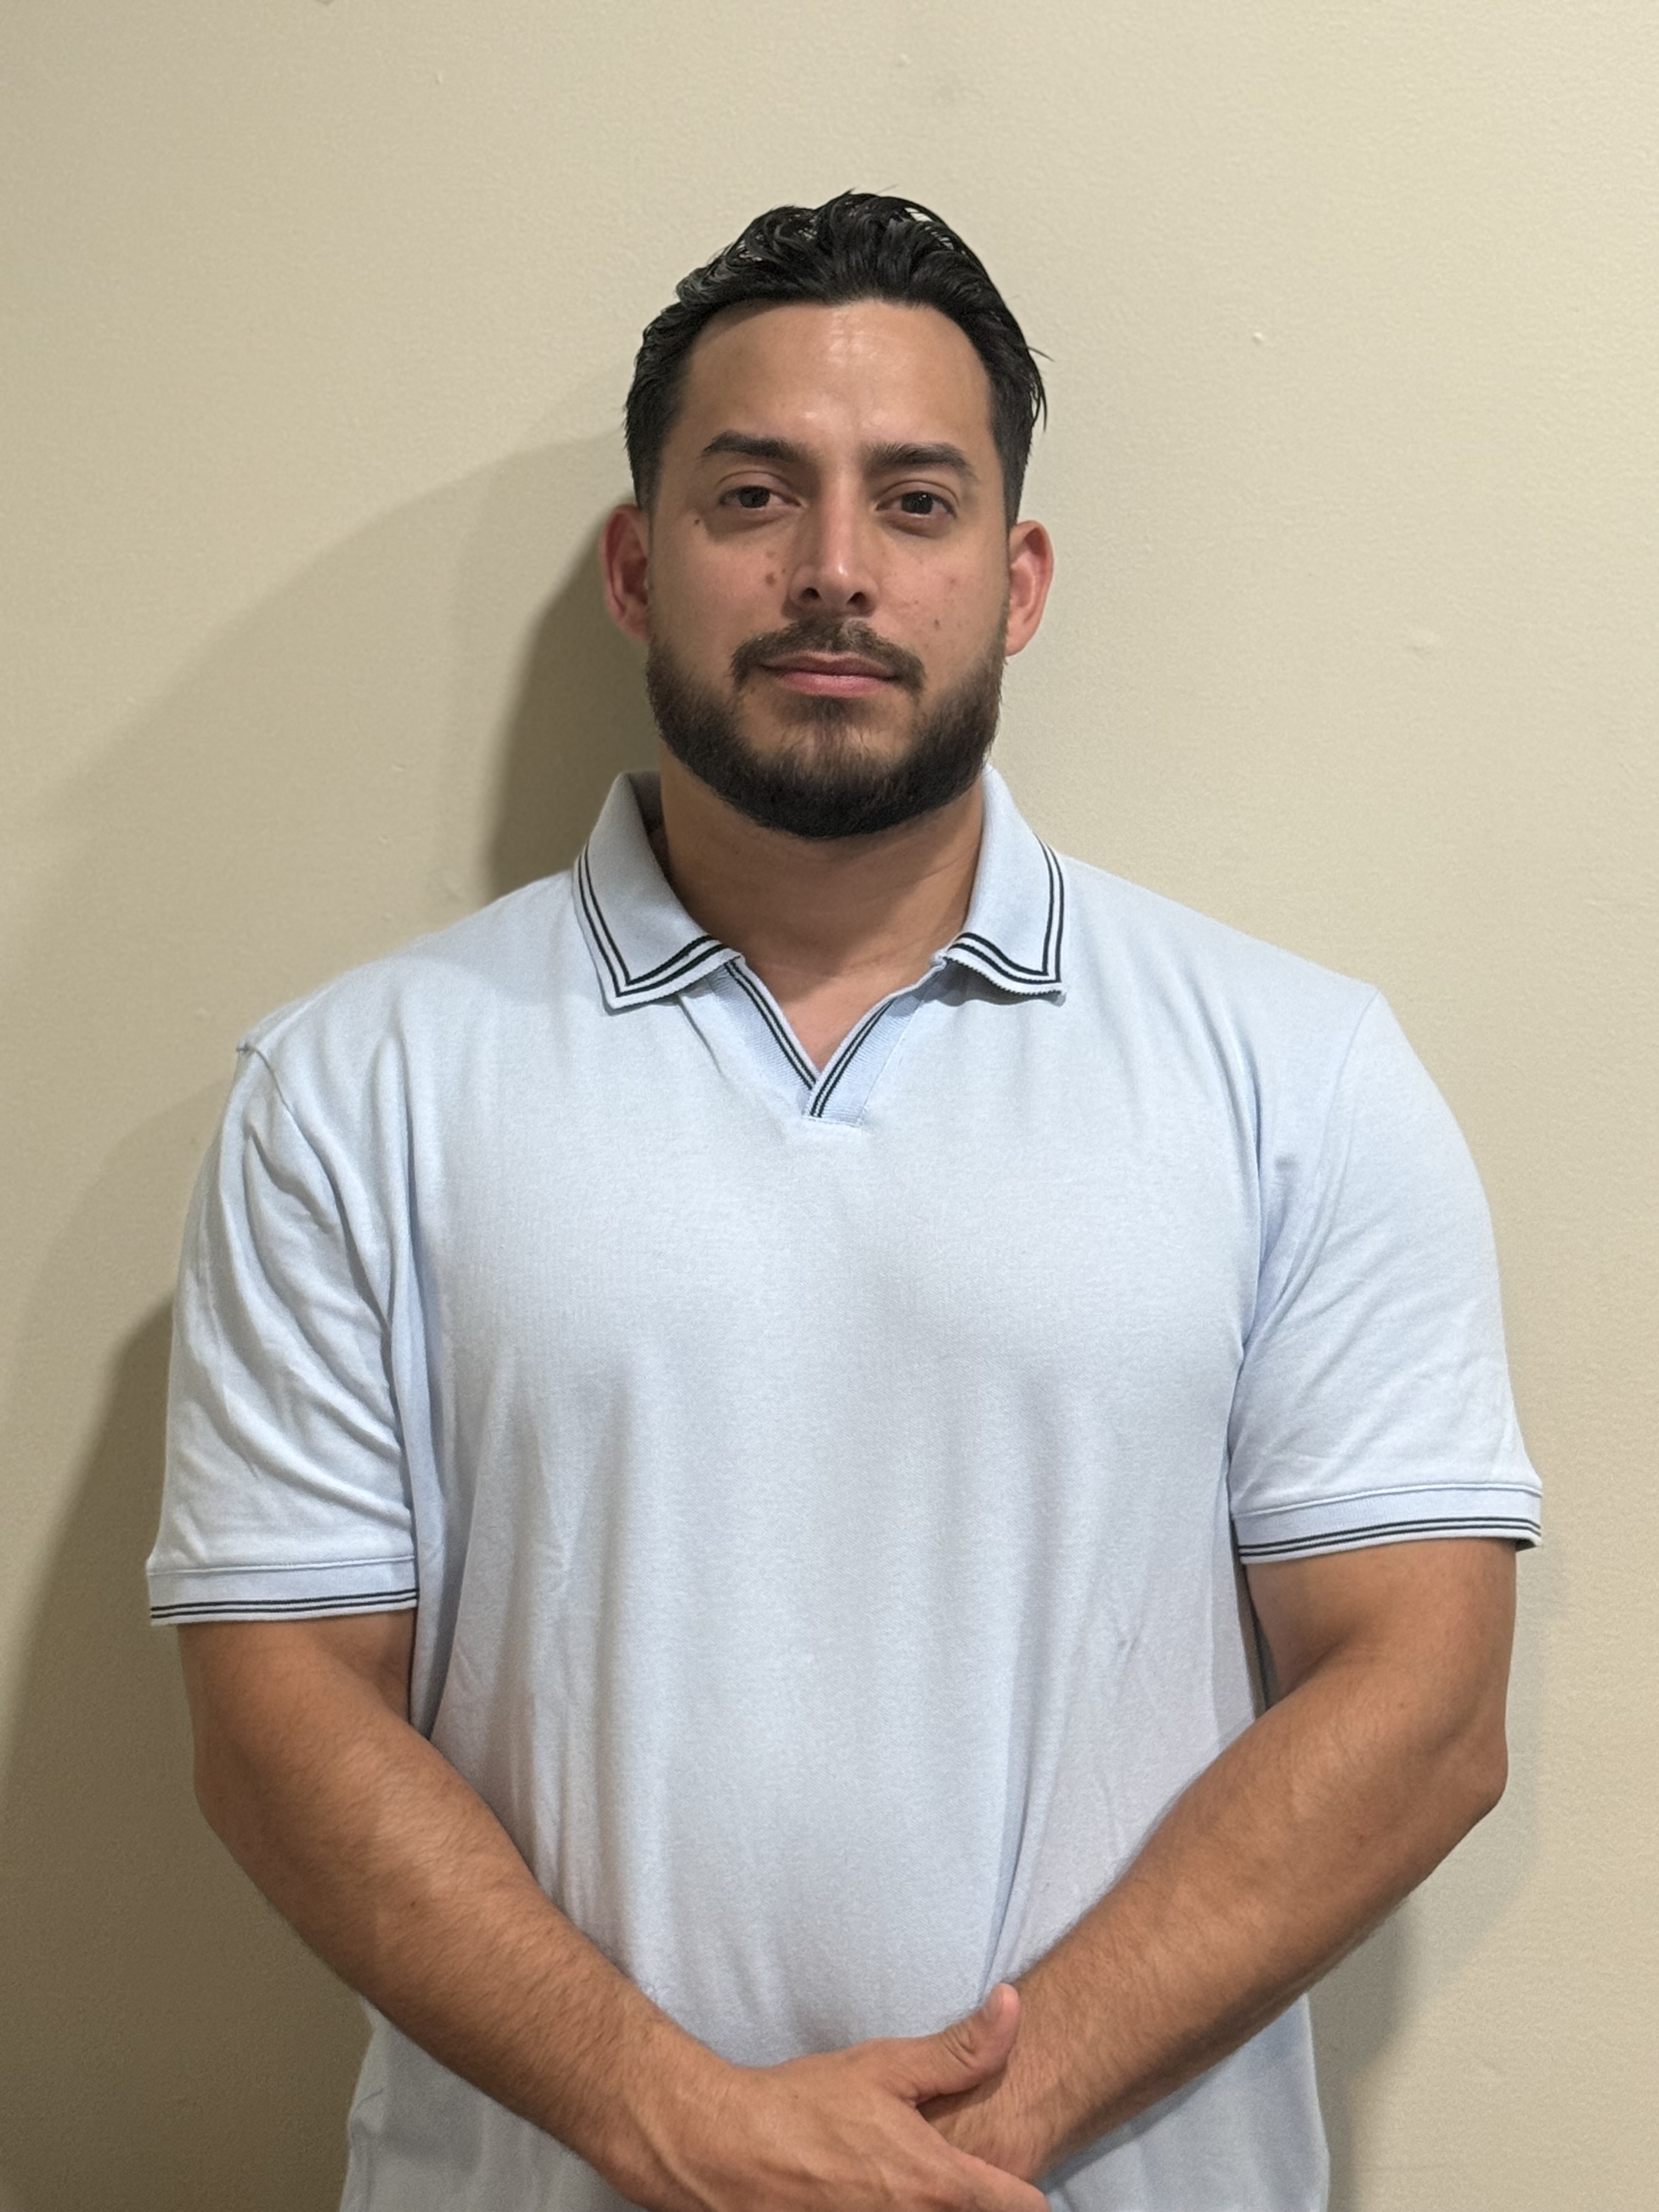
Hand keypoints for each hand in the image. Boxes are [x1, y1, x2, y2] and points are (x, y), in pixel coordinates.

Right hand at [661, 1986, 1050, 2211]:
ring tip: (903, 2185)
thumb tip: (1012, 2007)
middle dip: (975, 2203)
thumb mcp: (886, 2067)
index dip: (1023, 2190)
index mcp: (939, 2184)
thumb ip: (962, 2049)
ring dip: (933, 2211)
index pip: (1024, 2208)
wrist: (728, 2149)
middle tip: (952, 2176)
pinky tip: (871, 2198)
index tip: (1009, 2175)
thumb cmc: (806, 2105)